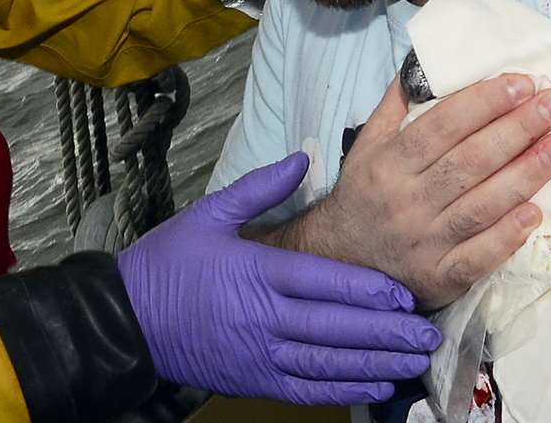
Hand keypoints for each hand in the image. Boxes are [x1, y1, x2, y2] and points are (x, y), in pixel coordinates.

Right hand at [116, 153, 438, 404]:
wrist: (126, 319)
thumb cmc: (166, 264)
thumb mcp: (207, 213)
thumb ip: (259, 188)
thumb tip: (300, 159)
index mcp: (254, 270)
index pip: (322, 281)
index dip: (367, 290)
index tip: (403, 294)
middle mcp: (262, 315)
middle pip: (335, 325)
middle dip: (385, 333)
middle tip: (424, 334)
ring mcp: (258, 353)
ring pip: (328, 362)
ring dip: (374, 364)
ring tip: (411, 362)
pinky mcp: (253, 380)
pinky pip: (307, 390)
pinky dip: (343, 390)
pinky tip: (374, 386)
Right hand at [266, 75, 550, 309]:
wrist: (341, 259)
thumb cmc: (365, 192)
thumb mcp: (368, 143)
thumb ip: (397, 104)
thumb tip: (426, 62)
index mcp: (390, 163)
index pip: (442, 127)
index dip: (484, 104)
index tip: (523, 83)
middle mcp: (407, 200)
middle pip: (468, 162)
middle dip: (517, 130)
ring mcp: (424, 240)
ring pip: (480, 205)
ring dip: (526, 175)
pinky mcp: (440, 276)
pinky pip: (478, 257)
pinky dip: (507, 236)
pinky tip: (537, 213)